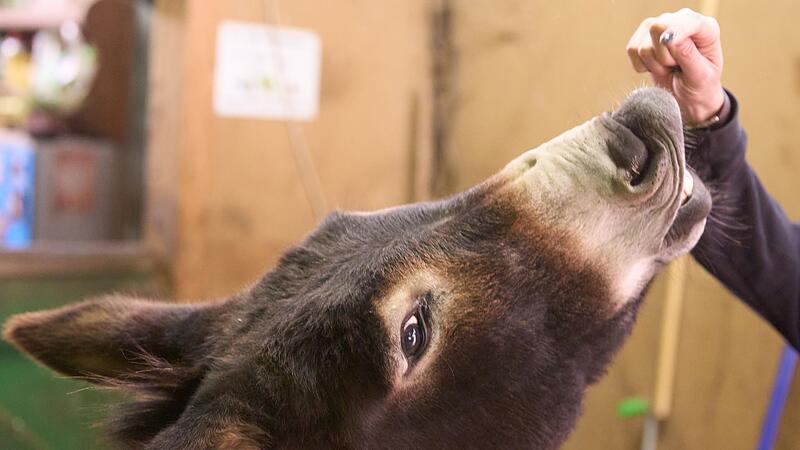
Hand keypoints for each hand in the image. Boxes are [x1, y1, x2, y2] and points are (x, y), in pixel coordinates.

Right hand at [626, 8, 724, 124]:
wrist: (688, 97)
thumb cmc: (700, 85)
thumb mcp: (701, 75)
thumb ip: (688, 55)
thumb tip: (669, 38)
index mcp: (705, 27)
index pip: (684, 21)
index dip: (674, 32)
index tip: (669, 47)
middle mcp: (681, 21)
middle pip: (657, 28)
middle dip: (662, 56)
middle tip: (675, 66)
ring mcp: (660, 26)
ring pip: (643, 46)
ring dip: (654, 64)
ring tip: (669, 68)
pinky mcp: (642, 36)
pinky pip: (631, 50)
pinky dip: (641, 65)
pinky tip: (656, 66)